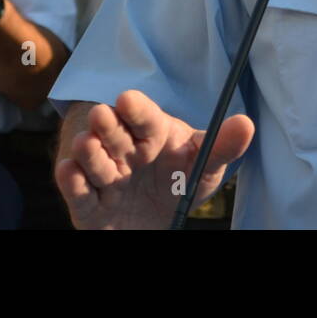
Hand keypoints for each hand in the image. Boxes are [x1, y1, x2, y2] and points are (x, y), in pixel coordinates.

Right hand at [56, 92, 254, 229]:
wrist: (153, 218)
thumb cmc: (179, 180)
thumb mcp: (204, 164)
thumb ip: (221, 146)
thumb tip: (247, 123)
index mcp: (152, 135)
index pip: (144, 118)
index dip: (136, 110)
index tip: (128, 99)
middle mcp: (125, 152)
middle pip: (115, 135)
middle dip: (108, 126)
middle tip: (103, 115)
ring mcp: (106, 178)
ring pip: (95, 162)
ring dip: (90, 153)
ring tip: (88, 144)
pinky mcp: (90, 207)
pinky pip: (78, 194)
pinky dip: (72, 182)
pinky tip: (69, 170)